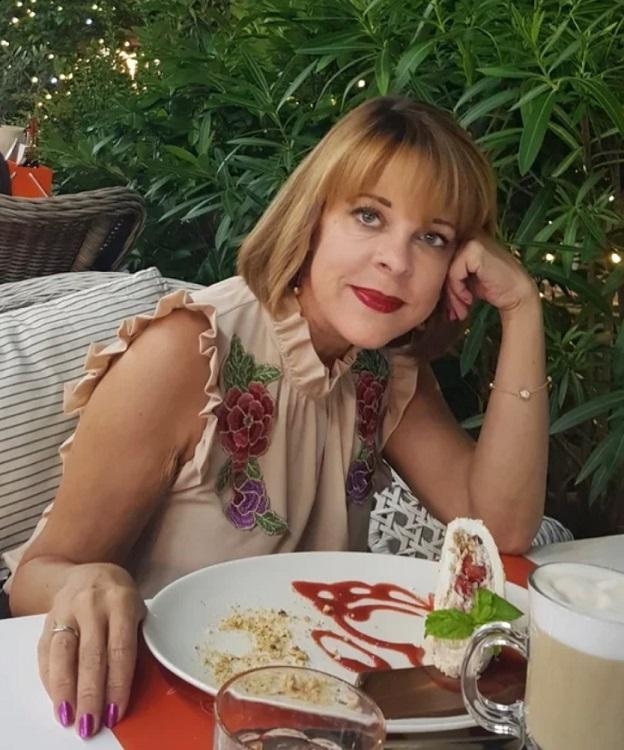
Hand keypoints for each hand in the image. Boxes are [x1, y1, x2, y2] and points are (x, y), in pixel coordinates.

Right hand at [37, 563, 145, 737]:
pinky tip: (58, 698)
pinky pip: (45, 652)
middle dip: (91, 694)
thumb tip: (131, 684)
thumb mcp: (137, 607)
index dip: (118, 683)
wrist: (88, 570)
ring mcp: (67, 610)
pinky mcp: (48, 619)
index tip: (116, 710)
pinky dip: (51, 679)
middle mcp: (92, 604)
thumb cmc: (119, 596)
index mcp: (121, 601)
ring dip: (65, 690)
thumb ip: (135, 638)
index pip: (120, 648)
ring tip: (69, 717)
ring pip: (63, 654)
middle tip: (91, 723)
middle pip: (91, 655)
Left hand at [444, 234, 537, 321]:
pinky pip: (454, 272)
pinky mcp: (475, 248)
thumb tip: (419, 281)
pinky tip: (469, 299)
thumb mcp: (464, 279)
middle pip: (441, 265)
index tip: (449, 307)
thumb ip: (447, 273)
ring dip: (452, 295)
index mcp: (463, 238)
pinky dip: (458, 289)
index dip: (442, 285)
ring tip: (461, 309)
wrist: (516, 294)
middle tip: (454, 312)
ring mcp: (471, 239)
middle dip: (446, 293)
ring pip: (446, 270)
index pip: (439, 261)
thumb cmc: (489, 286)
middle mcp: (467, 234)